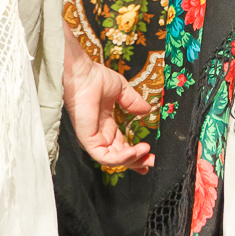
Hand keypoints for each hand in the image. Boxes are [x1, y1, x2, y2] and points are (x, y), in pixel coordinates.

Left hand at [62, 29, 153, 172]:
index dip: (136, 153)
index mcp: (106, 125)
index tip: (150, 156)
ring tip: (145, 152)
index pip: (121, 146)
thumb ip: (134, 102)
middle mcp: (99, 134)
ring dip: (131, 159)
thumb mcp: (121, 90)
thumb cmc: (95, 78)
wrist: (83, 74)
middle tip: (152, 161)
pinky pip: (104, 157)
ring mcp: (93, 138)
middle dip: (137, 161)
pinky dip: (120, 158)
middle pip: (119, 156)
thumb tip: (147, 110)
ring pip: (112, 160)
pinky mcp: (87, 140)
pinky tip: (133, 152)